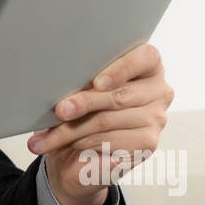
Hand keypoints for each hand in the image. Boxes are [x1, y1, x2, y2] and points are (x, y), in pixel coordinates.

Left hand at [27, 43, 173, 204]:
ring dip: (72, 130)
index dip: (120, 69)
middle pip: (118, 95)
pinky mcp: (147, 143)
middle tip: (59, 111)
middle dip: (83, 103)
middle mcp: (158, 90)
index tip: (97, 82)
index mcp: (148, 64)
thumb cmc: (85, 106)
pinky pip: (111, 142)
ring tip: (46, 137)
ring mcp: (156, 118)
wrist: (85, 146)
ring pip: (108, 121)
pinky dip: (85, 143)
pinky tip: (69, 144)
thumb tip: (61, 85)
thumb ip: (82, 79)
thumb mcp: (83, 85)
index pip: (144, 57)